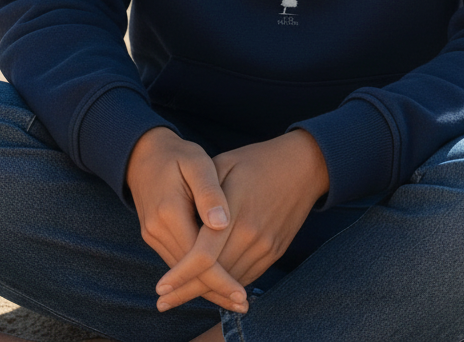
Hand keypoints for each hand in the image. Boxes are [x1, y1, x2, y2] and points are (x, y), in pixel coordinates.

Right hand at [125, 126, 247, 313]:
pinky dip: (197, 273)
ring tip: (235, 297)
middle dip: (216, 290)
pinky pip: (178, 261)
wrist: (143, 153)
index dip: (220, 279)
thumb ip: (209, 192)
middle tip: (244, 304)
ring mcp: (153, 235)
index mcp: (169, 212)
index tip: (241, 293)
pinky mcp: (154, 236)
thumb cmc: (178, 155)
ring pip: (182, 272)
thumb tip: (223, 223)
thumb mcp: (197, 163)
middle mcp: (157, 230)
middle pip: (188, 273)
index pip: (197, 259)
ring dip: (206, 286)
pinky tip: (217, 276)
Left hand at [153, 129, 329, 310]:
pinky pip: (246, 276)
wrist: (302, 166)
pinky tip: (209, 283)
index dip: (181, 274)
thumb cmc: (256, 161)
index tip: (161, 287)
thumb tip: (181, 221)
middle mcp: (252, 234)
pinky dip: (226, 282)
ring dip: (205, 290)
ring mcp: (265, 246)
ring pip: (230, 280)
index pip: (204, 255)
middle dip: (186, 291)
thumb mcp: (224, 164)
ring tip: (179, 295)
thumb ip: (202, 194)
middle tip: (162, 302)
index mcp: (235, 210)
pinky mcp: (275, 252)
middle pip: (215, 275)